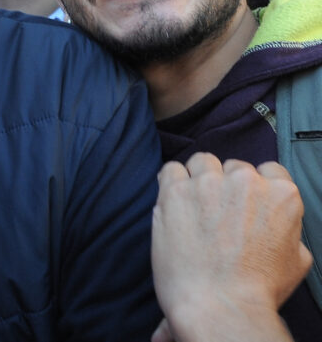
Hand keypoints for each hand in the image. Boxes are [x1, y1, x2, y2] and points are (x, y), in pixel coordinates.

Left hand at [151, 153, 310, 341]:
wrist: (219, 305)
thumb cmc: (258, 290)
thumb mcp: (296, 261)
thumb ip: (289, 230)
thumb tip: (280, 223)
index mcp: (281, 194)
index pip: (268, 170)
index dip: (254, 186)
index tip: (243, 202)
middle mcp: (246, 180)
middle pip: (232, 167)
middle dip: (225, 186)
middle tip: (216, 214)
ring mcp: (208, 183)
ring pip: (201, 162)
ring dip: (197, 179)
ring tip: (193, 207)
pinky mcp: (175, 190)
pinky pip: (171, 170)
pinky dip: (171, 182)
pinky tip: (174, 202)